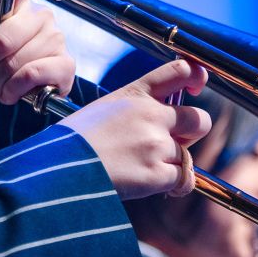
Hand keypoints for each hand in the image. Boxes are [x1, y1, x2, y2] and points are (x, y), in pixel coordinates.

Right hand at [62, 59, 210, 199]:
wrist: (58, 169)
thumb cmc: (72, 142)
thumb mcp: (103, 109)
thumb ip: (135, 111)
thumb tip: (161, 126)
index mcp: (136, 93)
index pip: (180, 70)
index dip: (197, 77)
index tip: (197, 88)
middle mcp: (151, 115)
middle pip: (199, 120)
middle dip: (191, 134)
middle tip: (170, 143)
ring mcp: (156, 144)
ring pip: (186, 155)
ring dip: (172, 164)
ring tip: (142, 168)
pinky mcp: (157, 173)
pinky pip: (183, 180)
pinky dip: (173, 186)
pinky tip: (153, 184)